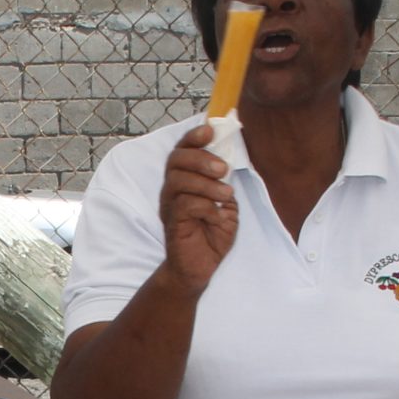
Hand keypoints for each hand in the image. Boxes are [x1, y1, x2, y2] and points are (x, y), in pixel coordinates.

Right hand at [158, 123, 237, 296]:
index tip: (210, 131)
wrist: (200, 268)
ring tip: (226, 194)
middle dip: (200, 158)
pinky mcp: (172, 223)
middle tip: (223, 169)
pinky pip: (185, 205)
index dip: (193, 137)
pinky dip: (206, 207)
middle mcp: (172, 190)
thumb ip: (223, 182)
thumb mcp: (225, 203)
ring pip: (178, 180)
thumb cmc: (212, 234)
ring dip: (206, 183)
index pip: (181, 151)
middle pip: (175, 160)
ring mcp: (170, 206)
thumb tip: (229, 160)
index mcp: (184, 180)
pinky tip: (217, 216)